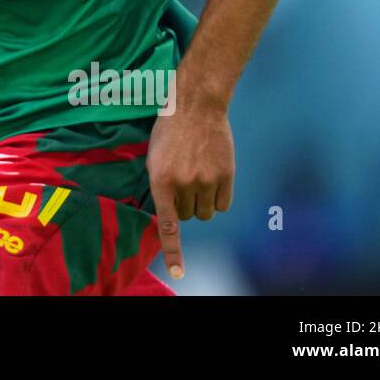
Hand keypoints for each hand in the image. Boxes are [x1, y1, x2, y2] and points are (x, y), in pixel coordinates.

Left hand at [146, 103, 234, 281]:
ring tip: (197, 176)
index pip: (168, 224)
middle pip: (188, 217)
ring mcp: (206, 180)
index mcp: (160, 179)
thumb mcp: (154, 156)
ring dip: (202, 202)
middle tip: (183, 181)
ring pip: (206, 213)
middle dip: (185, 204)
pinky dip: (218, 197)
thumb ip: (160, 185)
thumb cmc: (170, 130)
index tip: (179, 273)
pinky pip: (223, 204)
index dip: (174, 251)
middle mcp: (183, 183)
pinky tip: (213, 176)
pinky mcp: (226, 176)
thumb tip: (168, 212)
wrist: (196, 106)